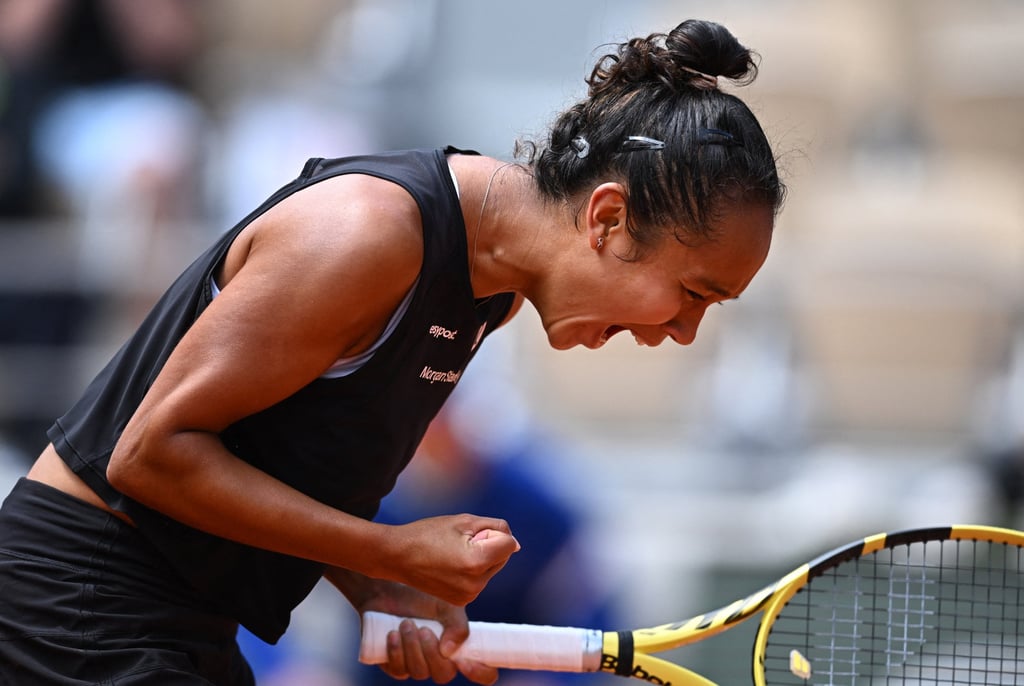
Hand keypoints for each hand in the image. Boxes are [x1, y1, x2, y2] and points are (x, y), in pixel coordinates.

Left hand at [342, 577, 498, 684]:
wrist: (387, 589)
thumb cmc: (421, 595)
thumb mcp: (446, 603)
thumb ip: (457, 624)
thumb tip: (449, 651)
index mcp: (460, 646)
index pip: (483, 672)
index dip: (480, 673)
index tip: (465, 662)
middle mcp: (440, 660)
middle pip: (443, 674)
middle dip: (432, 653)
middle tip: (424, 629)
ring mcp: (417, 664)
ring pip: (419, 672)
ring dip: (412, 648)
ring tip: (406, 623)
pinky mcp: (395, 664)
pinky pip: (399, 670)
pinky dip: (396, 652)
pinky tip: (392, 634)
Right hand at [383, 514, 519, 605]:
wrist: (397, 557)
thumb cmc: (428, 534)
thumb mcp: (464, 520)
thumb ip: (496, 528)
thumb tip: (515, 545)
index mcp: (477, 562)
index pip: (509, 544)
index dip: (492, 532)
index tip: (469, 533)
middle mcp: (476, 583)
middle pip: (502, 558)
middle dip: (489, 546)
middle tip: (459, 542)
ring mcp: (469, 596)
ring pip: (491, 569)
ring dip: (481, 559)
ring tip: (452, 554)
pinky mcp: (462, 601)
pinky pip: (479, 580)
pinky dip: (472, 571)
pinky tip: (449, 566)